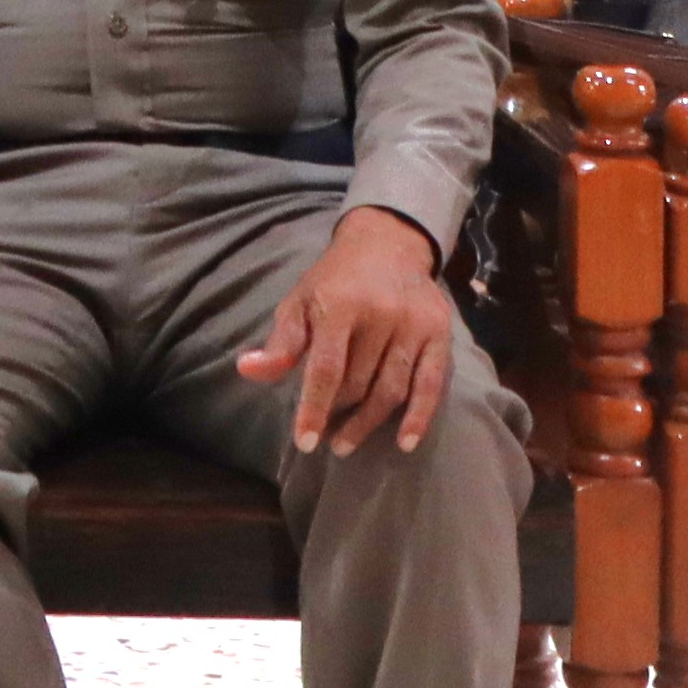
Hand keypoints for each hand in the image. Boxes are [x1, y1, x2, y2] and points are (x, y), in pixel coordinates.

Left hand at [236, 207, 462, 454]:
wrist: (388, 244)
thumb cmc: (335, 279)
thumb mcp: (300, 301)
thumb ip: (281, 341)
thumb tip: (247, 370)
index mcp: (340, 304)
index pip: (326, 368)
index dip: (314, 408)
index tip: (305, 442)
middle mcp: (380, 313)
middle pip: (358, 382)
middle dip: (338, 414)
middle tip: (325, 436)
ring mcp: (413, 324)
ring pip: (391, 389)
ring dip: (369, 423)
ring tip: (346, 443)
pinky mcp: (440, 333)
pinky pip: (431, 385)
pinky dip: (419, 417)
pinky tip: (406, 443)